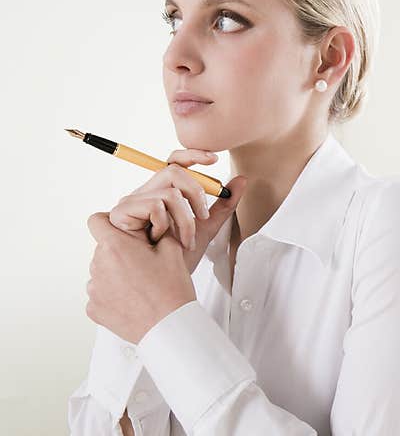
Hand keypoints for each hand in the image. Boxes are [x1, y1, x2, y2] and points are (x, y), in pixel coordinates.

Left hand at [86, 212, 195, 343]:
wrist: (169, 326)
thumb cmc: (172, 290)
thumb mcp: (173, 251)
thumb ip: (157, 232)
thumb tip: (150, 227)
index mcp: (115, 247)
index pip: (96, 221)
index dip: (108, 223)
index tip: (122, 232)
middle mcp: (98, 265)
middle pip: (104, 250)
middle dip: (120, 253)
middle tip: (144, 266)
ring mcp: (94, 289)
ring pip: (102, 272)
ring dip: (116, 275)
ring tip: (141, 287)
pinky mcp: (94, 309)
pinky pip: (100, 295)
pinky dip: (113, 296)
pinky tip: (133, 301)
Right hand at [108, 149, 246, 272]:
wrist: (164, 281)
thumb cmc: (180, 256)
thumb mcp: (208, 227)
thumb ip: (224, 204)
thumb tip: (242, 179)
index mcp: (163, 192)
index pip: (174, 162)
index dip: (192, 154)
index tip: (214, 159)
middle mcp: (146, 193)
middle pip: (173, 169)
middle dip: (195, 191)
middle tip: (202, 215)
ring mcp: (131, 202)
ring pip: (169, 190)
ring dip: (186, 218)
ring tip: (185, 239)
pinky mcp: (120, 213)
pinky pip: (154, 205)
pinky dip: (166, 224)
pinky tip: (160, 240)